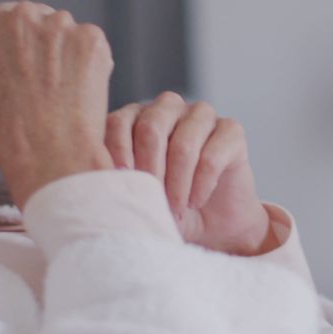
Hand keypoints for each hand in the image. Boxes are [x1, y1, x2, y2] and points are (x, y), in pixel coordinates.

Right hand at [0, 2, 114, 208]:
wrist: (50, 156)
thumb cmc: (16, 135)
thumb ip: (7, 56)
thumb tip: (27, 52)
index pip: (13, 17)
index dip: (24, 44)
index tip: (27, 65)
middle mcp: (24, 15)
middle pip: (45, 20)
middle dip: (49, 46)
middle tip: (50, 82)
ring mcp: (61, 25)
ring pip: (72, 33)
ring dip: (73, 55)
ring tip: (67, 92)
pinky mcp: (92, 39)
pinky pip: (95, 46)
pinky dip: (95, 66)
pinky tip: (84, 92)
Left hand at [105, 92, 276, 255]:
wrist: (212, 225)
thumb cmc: (165, 207)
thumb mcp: (135, 195)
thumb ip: (118, 181)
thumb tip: (100, 184)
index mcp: (136, 117)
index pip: (118, 123)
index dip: (118, 154)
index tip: (120, 183)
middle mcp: (167, 108)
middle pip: (152, 127)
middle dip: (150, 171)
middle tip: (151, 203)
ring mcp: (201, 115)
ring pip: (183, 143)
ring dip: (177, 183)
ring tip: (175, 210)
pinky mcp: (231, 131)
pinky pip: (212, 155)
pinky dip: (201, 184)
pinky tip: (195, 202)